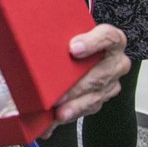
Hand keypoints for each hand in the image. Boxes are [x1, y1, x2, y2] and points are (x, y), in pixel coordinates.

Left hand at [41, 24, 129, 138]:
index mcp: (111, 40)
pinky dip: (69, 115)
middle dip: (76, 87)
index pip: (108, 37)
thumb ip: (59, 32)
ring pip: (95, 96)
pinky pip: (87, 108)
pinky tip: (53, 121)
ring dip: (75, 107)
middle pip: (99, 74)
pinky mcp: (103, 97)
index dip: (92, 43)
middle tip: (57, 95)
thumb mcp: (68, 32)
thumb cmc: (72, 40)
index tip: (73, 49)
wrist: (84, 51)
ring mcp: (112, 81)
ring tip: (58, 114)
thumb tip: (31, 26)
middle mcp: (115, 61)